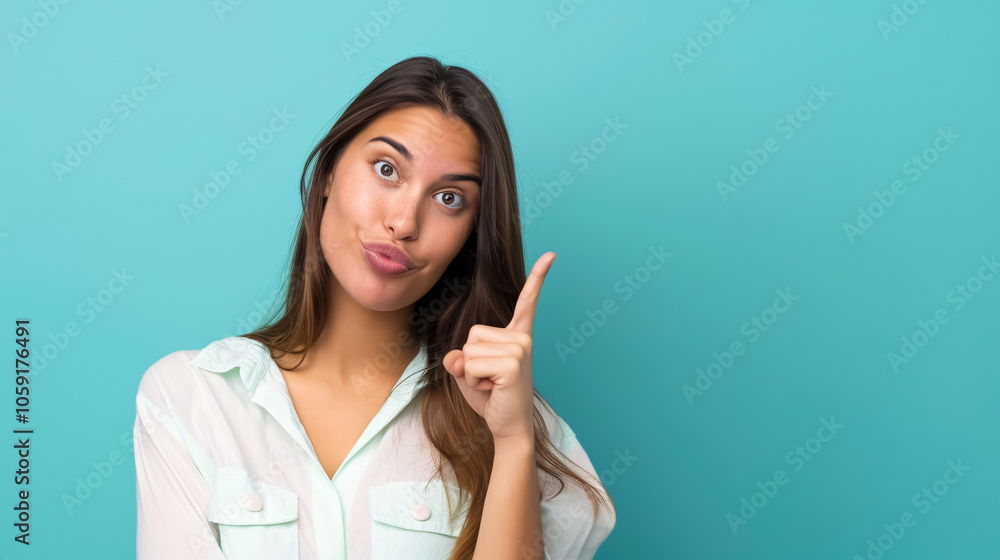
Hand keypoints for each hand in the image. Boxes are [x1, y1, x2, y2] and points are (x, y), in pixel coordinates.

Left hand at [443, 252, 555, 441]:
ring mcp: (519, 349)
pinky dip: (473, 381)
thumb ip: (458, 359)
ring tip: (491, 385)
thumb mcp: (467, 373)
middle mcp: (521, 338)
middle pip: (471, 335)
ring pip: (469, 351)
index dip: (538, 278)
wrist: (507, 428)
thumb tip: (457, 358)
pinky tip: (492, 390)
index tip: (551, 255)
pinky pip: (471, 364)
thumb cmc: (491, 399)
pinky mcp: (512, 363)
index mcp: (516, 336)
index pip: (526, 302)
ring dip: (471, 373)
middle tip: (489, 380)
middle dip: (470, 361)